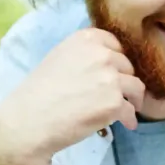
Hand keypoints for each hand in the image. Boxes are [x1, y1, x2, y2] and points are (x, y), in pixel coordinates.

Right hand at [0, 28, 144, 163]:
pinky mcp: (114, 103)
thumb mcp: (59, 58)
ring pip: (136, 87)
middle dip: (123, 81)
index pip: (116, 44)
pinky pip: (131, 111)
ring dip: (132, 99)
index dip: (116, 60)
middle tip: (116, 94)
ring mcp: (110, 78)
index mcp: (85, 39)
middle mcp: (101, 54)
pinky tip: (125, 124)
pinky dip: (129, 119)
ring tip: (126, 109)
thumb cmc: (38, 93)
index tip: (114, 72)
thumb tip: (109, 60)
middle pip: (128, 66)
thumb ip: (84, 54)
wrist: (28, 121)